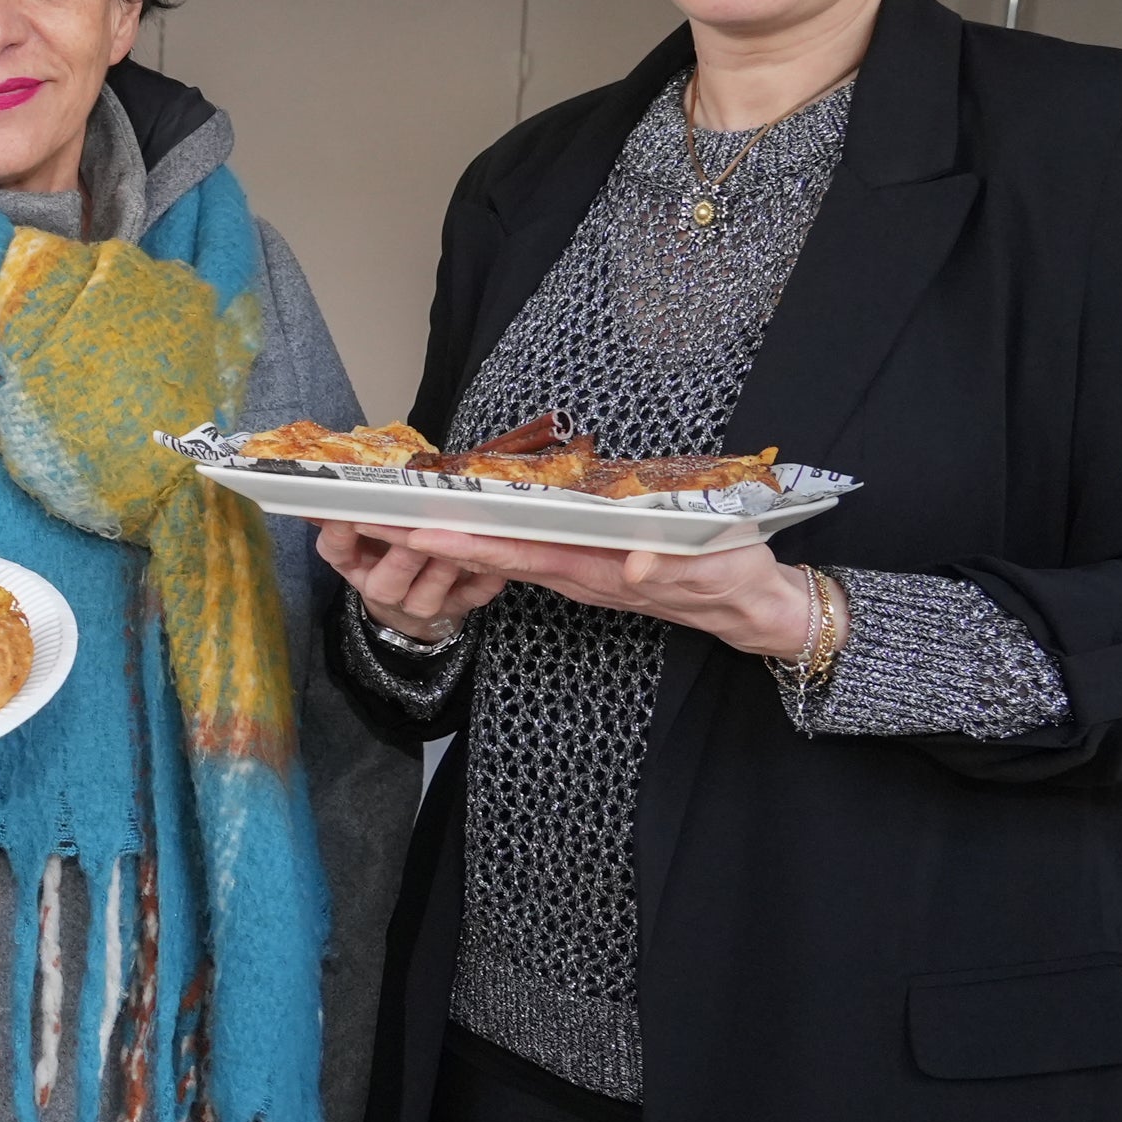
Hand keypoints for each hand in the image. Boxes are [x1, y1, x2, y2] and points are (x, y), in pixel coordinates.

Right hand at [315, 523, 512, 647]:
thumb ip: (345, 504)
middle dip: (403, 555)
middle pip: (386, 581)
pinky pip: (470, 600)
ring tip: (459, 542)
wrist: (407, 600)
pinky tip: (495, 568)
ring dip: (443, 570)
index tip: (349, 513)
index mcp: (354, 564)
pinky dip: (483, 585)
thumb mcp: (359, 531)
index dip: (342, 535)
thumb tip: (315, 477)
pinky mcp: (454, 609)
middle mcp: (382, 589)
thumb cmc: (383, 552)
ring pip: (428, 595)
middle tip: (417, 530)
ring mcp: (418, 604)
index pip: (337, 551)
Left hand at [342, 527, 821, 660]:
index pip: (518, 554)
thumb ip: (668, 568)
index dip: (466, 543)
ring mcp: (577, 571)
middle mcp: (574, 573)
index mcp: (594, 570)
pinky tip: (459, 522)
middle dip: (434, 539)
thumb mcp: (710, 567)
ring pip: (504, 552)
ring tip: (395, 515)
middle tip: (375, 518)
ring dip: (452, 537)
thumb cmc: (730, 576)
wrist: (746, 605)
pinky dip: (487, 537)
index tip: (417, 531)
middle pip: (493, 554)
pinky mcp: (586, 565)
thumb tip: (633, 570)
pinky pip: (527, 551)